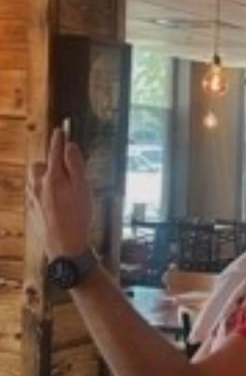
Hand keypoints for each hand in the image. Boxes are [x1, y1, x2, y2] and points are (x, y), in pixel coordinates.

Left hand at [27, 129, 92, 257]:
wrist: (64, 244)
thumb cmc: (77, 217)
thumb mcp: (83, 188)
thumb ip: (75, 165)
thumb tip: (69, 147)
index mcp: (52, 177)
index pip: (55, 152)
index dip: (58, 140)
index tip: (60, 130)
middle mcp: (38, 185)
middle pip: (38, 166)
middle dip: (48, 163)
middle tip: (62, 167)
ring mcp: (34, 199)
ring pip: (34, 180)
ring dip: (43, 178)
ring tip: (58, 185)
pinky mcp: (33, 212)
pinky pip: (34, 195)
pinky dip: (41, 193)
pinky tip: (52, 202)